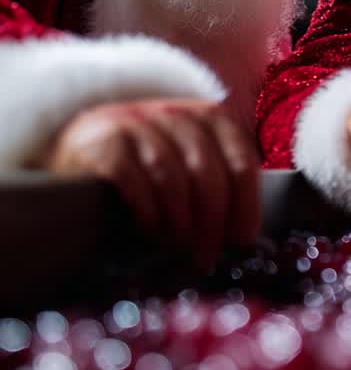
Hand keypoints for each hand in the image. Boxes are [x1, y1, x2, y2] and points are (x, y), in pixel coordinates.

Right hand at [47, 98, 260, 268]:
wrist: (86, 142)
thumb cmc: (151, 160)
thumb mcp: (191, 158)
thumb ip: (220, 181)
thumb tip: (243, 234)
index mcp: (212, 118)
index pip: (242, 162)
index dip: (246, 205)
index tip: (241, 240)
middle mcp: (177, 114)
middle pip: (208, 174)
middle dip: (212, 222)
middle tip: (207, 255)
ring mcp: (139, 124)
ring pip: (173, 179)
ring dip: (180, 222)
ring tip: (180, 248)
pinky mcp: (105, 142)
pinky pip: (134, 181)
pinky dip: (148, 211)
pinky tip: (151, 231)